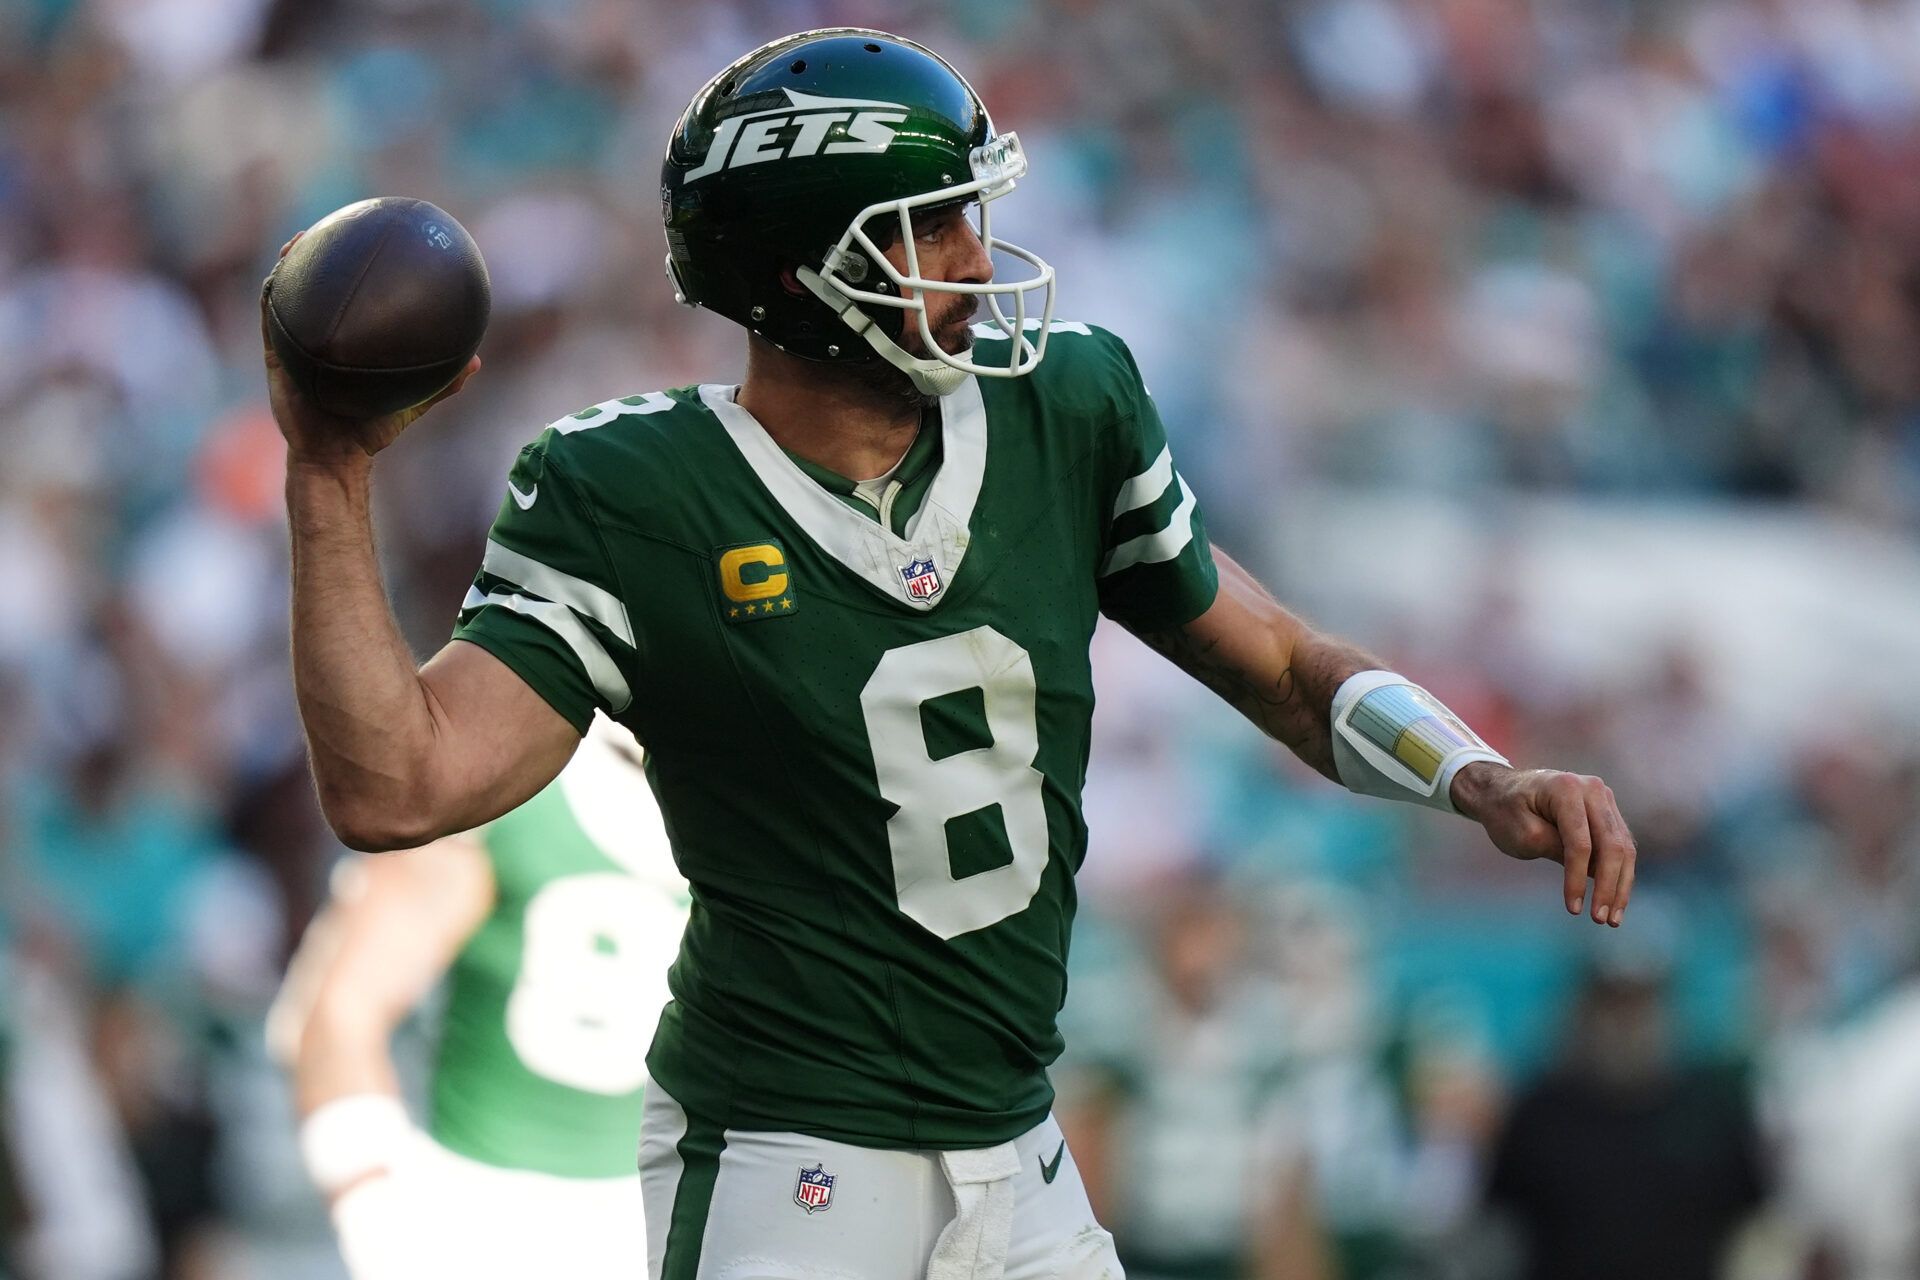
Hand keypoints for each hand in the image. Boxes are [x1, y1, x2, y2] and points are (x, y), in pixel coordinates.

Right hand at [261, 232, 480, 469]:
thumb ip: (443, 384)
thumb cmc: (371, 432)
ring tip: (301, 239)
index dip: (357, 277)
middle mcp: (322, 342)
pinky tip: (280, 271)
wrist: (334, 455)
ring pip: (289, 298)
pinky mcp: (277, 357)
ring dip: (291, 267)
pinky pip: (270, 318)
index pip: (352, 306)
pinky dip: (272, 294)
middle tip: (335, 228)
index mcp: (349, 349)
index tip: (372, 246)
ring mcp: (297, 347)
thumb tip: (475, 361)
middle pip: (318, 294)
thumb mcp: (411, 402)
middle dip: (322, 261)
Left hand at [1450, 763, 1635, 925]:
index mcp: (1566, 788)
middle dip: (1609, 887)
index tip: (1573, 909)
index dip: (1578, 878)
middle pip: (1612, 845)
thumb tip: (1594, 873)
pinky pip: (1620, 846)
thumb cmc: (1506, 811)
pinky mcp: (1607, 812)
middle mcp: (1593, 789)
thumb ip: (1555, 849)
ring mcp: (1604, 799)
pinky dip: (1618, 874)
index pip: (1580, 843)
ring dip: (1620, 885)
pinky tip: (1613, 900)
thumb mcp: (1521, 833)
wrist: (1502, 791)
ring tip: (1612, 919)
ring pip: (1623, 848)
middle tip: (1601, 920)